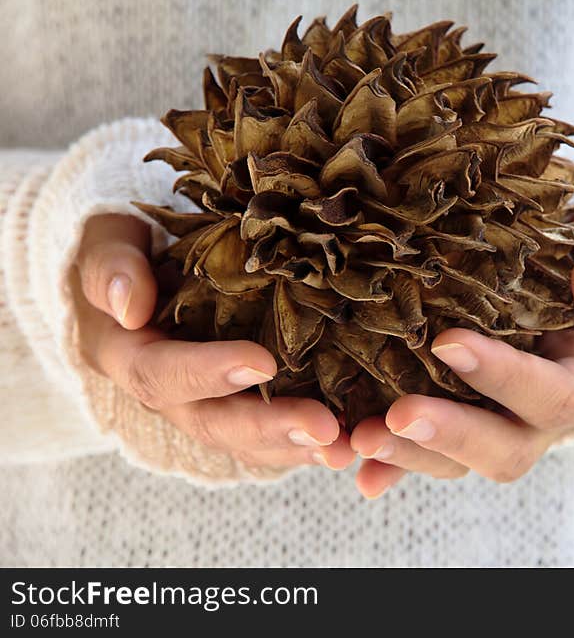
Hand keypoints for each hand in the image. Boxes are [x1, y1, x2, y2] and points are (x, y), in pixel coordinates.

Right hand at [73, 214, 354, 470]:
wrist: (145, 268)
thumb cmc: (129, 245)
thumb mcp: (110, 240)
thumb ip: (111, 267)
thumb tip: (131, 308)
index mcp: (129, 355)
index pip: (161, 373)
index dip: (208, 372)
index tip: (263, 364)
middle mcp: (168, 393)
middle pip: (213, 422)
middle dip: (269, 428)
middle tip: (324, 429)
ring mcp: (204, 403)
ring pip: (246, 439)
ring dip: (296, 448)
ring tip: (344, 449)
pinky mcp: (238, 403)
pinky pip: (268, 434)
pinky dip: (305, 443)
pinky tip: (347, 444)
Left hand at [350, 198, 573, 497]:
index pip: (554, 395)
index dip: (504, 377)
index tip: (449, 344)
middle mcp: (553, 413)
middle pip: (506, 448)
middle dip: (450, 437)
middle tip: (393, 418)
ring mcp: (509, 416)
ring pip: (461, 457)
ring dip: (409, 455)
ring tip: (354, 443)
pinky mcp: (473, 409)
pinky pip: (433, 445)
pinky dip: (395, 458)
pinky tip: (352, 461)